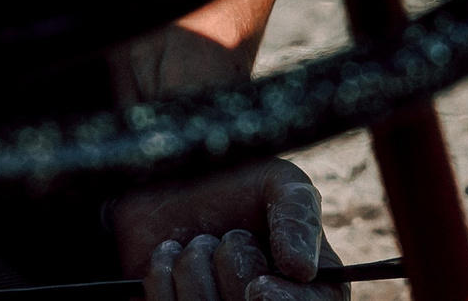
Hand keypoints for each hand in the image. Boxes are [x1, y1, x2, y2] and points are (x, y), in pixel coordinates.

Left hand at [111, 159, 345, 300]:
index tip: (258, 288)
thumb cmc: (230, 179)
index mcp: (305, 283)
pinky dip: (161, 277)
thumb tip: (304, 269)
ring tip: (196, 243)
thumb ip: (299, 213)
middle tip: (225, 235)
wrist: (166, 180)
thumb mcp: (275, 181)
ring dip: (193, 266)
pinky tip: (168, 257)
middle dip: (231, 264)